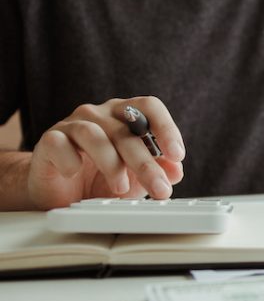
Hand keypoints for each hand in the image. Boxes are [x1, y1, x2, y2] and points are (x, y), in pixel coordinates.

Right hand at [27, 96, 184, 209]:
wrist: (62, 192)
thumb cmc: (102, 178)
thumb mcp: (137, 177)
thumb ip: (158, 170)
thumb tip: (176, 171)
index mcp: (126, 115)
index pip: (149, 107)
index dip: (166, 128)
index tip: (177, 155)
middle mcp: (100, 114)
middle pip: (126, 130)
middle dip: (146, 163)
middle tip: (159, 188)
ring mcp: (73, 125)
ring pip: (94, 135)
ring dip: (111, 164)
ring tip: (120, 188)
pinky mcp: (49, 140)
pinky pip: (59, 143)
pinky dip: (69, 159)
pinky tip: (75, 173)